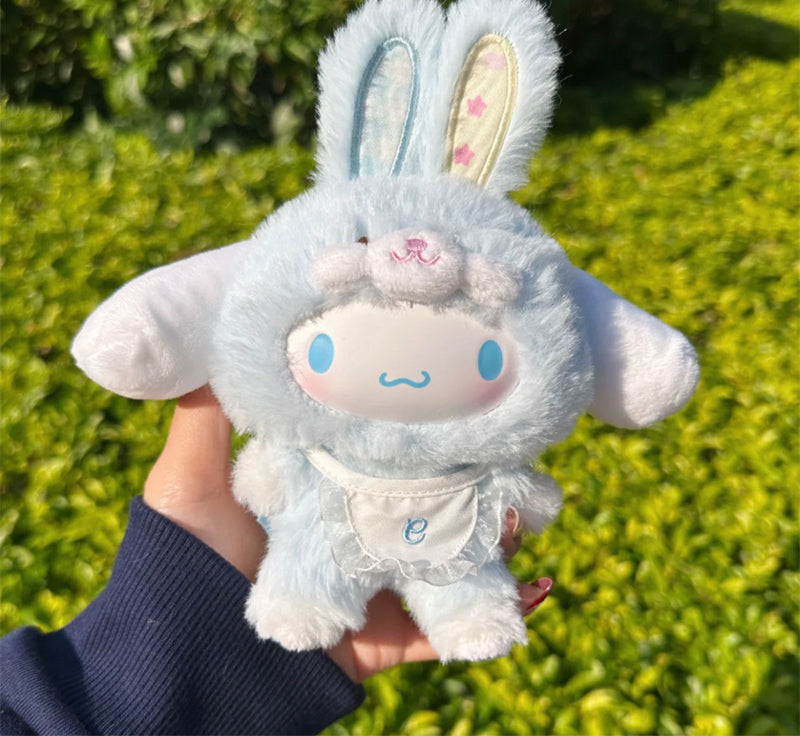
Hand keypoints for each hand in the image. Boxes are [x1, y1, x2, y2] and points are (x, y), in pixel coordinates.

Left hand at [143, 385, 552, 682]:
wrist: (184, 658)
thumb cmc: (182, 559)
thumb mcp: (189, 475)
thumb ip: (207, 413)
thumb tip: (217, 334)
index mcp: (322, 490)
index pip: (382, 451)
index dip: (419, 426)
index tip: (456, 392)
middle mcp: (355, 531)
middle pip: (428, 499)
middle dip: (473, 478)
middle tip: (510, 450)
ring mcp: (375, 585)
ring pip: (452, 557)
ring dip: (496, 538)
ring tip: (526, 513)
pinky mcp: (388, 637)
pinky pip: (452, 627)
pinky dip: (499, 613)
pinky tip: (535, 588)